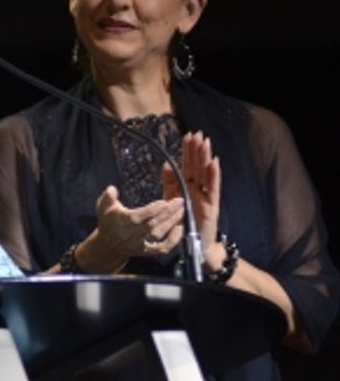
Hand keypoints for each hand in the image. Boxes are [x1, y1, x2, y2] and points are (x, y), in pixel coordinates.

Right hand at [77, 185, 183, 271]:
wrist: (108, 245)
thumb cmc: (109, 222)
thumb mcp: (103, 207)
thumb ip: (107, 198)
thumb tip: (111, 189)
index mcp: (123, 222)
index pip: (138, 217)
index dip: (151, 210)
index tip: (163, 202)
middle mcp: (133, 234)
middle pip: (152, 224)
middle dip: (167, 212)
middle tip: (179, 201)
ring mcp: (141, 243)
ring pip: (159, 233)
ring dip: (172, 222)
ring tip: (182, 210)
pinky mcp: (148, 250)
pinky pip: (162, 248)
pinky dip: (173, 240)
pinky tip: (180, 229)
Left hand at [161, 131, 220, 246]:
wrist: (196, 246)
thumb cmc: (184, 224)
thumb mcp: (171, 201)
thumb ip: (170, 183)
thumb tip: (166, 164)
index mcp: (188, 188)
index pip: (187, 166)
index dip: (187, 152)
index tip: (187, 136)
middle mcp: (199, 190)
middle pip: (197, 167)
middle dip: (197, 150)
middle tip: (196, 133)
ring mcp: (206, 197)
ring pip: (206, 174)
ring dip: (205, 158)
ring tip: (205, 143)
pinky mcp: (211, 207)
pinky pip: (213, 189)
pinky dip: (213, 176)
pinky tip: (213, 163)